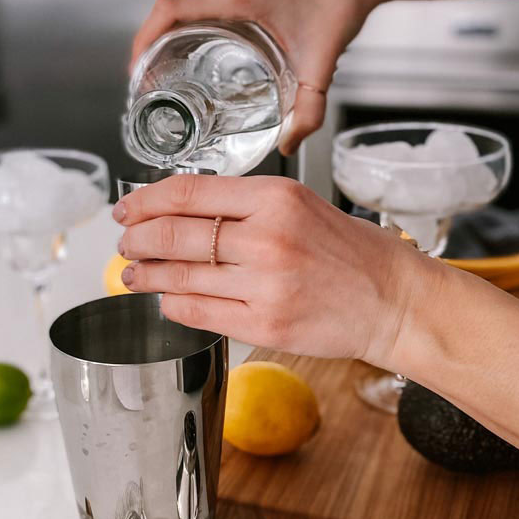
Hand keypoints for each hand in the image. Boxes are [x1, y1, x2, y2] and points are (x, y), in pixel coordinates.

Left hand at [113, 174, 425, 366]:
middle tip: (126, 243)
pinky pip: (199, 312)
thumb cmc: (351, 251)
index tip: (127, 208)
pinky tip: (167, 298)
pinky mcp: (264, 325)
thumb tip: (184, 210)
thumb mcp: (302, 205)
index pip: (189, 192)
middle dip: (137, 240)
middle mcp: (267, 239)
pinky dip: (174, 304)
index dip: (146, 200)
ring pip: (180, 276)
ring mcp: (265, 286)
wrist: (392, 300)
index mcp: (276, 199)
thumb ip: (246, 205)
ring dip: (146, 275)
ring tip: (133, 274)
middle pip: (174, 235)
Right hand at [130, 0, 375, 154]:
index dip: (143, 40)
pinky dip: (185, 26)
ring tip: (161, 72)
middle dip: (148, 45)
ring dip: (165, 35)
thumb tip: (288, 144)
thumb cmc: (339, 7)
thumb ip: (308, 113)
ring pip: (180, 4)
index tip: (137, 72)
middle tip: (146, 83)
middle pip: (167, 10)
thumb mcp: (322, 68)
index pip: (169, 10)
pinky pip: (198, 1)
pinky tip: (191, 54)